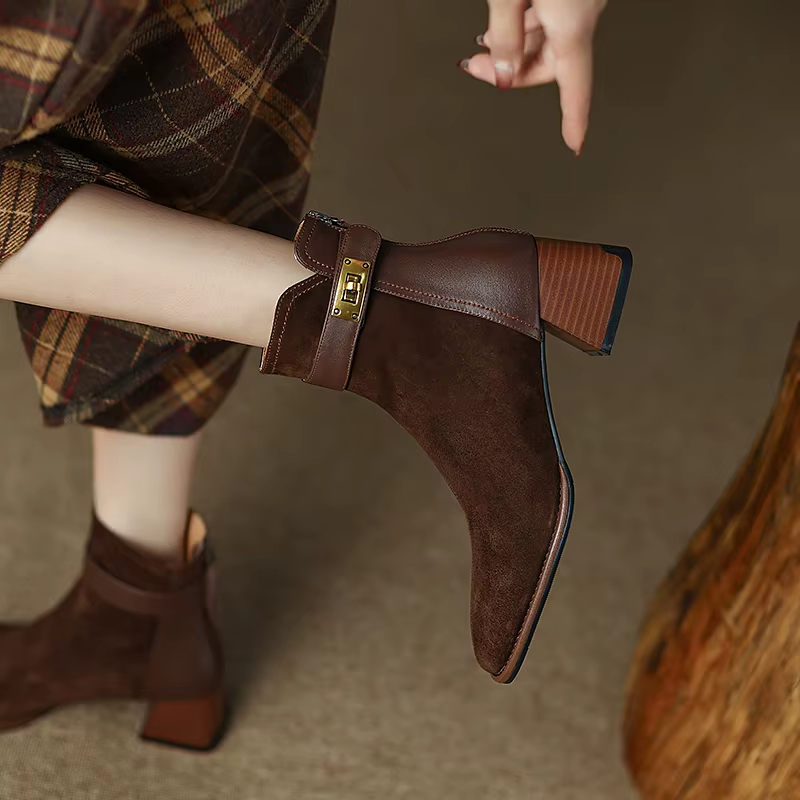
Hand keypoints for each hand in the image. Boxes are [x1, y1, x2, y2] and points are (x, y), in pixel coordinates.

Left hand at [459, 0, 606, 154]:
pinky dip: (530, 26)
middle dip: (514, 70)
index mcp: (572, 24)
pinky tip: (505, 23)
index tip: (576, 144)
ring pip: (553, 39)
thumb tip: (504, 72)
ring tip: (484, 43)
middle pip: (554, 64)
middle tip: (477, 66)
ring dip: (518, 47)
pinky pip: (556, 17)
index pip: (575, 88)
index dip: (575, 121)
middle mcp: (587, 12)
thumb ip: (505, 36)